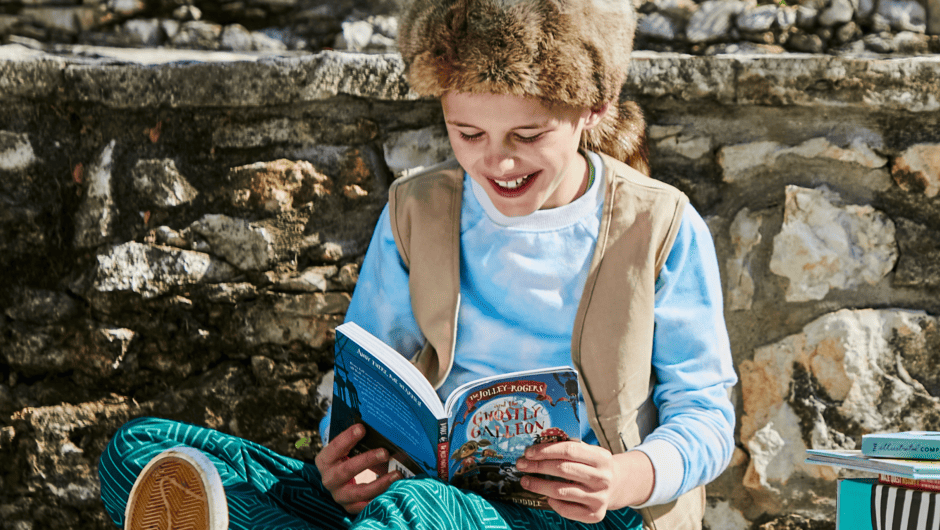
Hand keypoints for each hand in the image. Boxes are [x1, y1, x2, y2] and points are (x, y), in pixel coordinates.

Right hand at [314, 424, 402, 513]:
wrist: (338, 480)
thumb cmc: (345, 457)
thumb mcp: (344, 448)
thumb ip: (355, 440)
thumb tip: (376, 428)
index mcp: (324, 461)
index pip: (334, 448)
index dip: (347, 438)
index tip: (361, 428)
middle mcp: (329, 479)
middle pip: (347, 470)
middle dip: (367, 460)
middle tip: (385, 453)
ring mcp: (339, 495)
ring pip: (359, 492)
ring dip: (380, 484)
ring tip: (397, 475)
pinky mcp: (350, 507)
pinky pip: (366, 506)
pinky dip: (380, 500)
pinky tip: (393, 492)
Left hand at [515, 442, 653, 522]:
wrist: (618, 484)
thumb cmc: (594, 465)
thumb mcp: (590, 452)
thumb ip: (569, 448)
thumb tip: (535, 448)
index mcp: (601, 457)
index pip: (569, 450)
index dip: (546, 450)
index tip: (528, 452)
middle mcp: (603, 478)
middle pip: (563, 470)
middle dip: (537, 466)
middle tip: (521, 465)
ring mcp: (600, 498)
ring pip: (561, 491)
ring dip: (538, 485)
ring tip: (525, 481)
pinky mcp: (595, 514)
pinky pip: (567, 509)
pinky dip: (553, 502)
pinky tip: (546, 496)